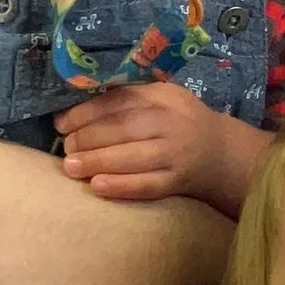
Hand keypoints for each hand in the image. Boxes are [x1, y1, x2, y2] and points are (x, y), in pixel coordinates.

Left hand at [59, 82, 259, 212]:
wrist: (222, 153)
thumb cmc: (180, 122)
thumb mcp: (163, 98)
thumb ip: (130, 97)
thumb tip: (76, 107)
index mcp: (163, 98)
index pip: (120, 101)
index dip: (87, 112)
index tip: (62, 123)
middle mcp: (172, 123)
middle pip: (124, 128)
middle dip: (88, 138)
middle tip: (66, 148)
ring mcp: (176, 154)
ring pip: (133, 157)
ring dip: (98, 162)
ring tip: (71, 167)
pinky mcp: (178, 181)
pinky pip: (148, 185)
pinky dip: (122, 186)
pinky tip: (97, 187)